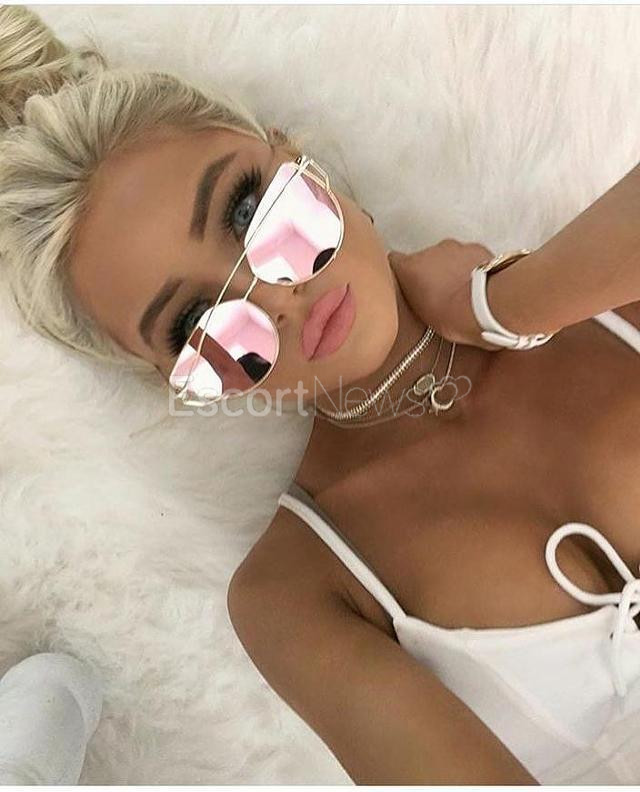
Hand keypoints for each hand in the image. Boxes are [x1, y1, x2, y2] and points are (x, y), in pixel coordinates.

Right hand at [387, 239, 501, 348]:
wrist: (491, 305)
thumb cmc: (455, 317)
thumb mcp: (424, 317)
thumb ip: (418, 300)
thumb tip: (422, 300)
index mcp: (409, 269)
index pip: (394, 261)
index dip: (400, 271)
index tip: (406, 283)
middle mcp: (428, 252)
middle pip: (423, 259)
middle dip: (430, 273)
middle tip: (439, 296)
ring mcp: (454, 247)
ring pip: (447, 256)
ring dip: (451, 269)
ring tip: (462, 293)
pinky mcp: (477, 247)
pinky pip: (469, 256)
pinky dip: (471, 266)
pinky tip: (478, 285)